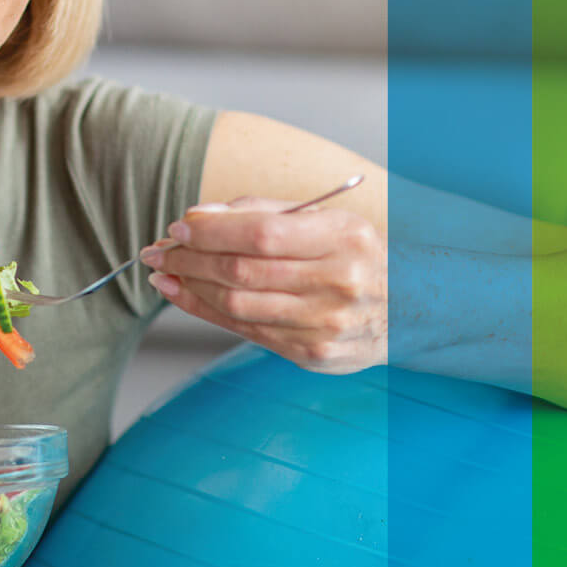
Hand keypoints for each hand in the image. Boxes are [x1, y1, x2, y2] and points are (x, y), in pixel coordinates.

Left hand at [139, 197, 387, 373]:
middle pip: (244, 272)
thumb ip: (263, 212)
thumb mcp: (326, 219)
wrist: (408, 308)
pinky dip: (207, 313)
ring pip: (239, 305)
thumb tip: (199, 216)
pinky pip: (246, 332)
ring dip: (191, 288)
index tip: (179, 227)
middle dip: (190, 260)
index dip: (212, 232)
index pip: (262, 234)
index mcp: (343, 239)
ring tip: (165, 273)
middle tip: (159, 250)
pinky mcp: (313, 355)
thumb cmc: (354, 255)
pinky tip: (185, 296)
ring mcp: (326, 325)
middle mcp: (338, 283)